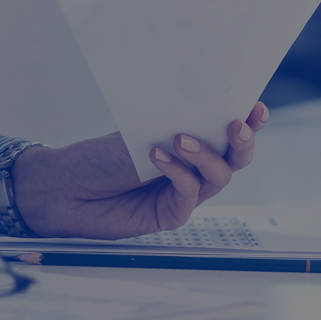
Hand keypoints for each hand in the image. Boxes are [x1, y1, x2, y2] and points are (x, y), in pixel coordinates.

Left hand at [13, 102, 267, 238]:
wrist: (64, 188)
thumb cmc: (99, 157)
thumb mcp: (139, 131)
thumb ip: (172, 125)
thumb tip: (203, 106)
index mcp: (190, 141)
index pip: (227, 131)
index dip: (248, 120)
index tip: (256, 105)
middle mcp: (193, 168)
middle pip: (236, 158)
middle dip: (242, 141)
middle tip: (236, 125)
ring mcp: (185, 193)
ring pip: (218, 177)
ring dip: (206, 155)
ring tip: (181, 139)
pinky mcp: (171, 214)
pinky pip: (188, 195)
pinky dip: (178, 173)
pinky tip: (157, 157)